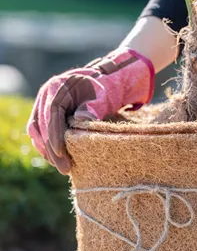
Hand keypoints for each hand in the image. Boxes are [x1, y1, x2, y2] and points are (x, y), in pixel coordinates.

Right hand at [27, 48, 154, 173]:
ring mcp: (43, 104)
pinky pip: (41, 132)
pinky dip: (47, 146)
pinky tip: (56, 159)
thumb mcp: (102, 96)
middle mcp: (46, 95)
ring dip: (47, 150)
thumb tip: (82, 120)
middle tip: (64, 168)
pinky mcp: (46, 114)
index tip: (61, 153)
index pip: (52, 114)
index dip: (54, 135)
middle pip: (42, 125)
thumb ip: (93, 107)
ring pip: (37, 131)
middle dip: (51, 149)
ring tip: (61, 167)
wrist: (103, 82)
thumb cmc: (104, 89)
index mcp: (58, 87)